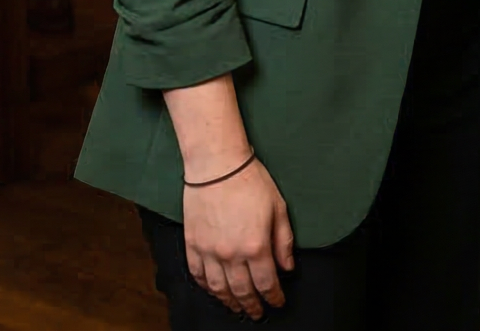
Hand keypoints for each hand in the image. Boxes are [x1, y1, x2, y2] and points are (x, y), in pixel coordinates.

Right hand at [181, 156, 293, 319]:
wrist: (217, 165)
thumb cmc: (251, 181)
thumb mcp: (278, 208)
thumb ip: (284, 241)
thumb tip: (287, 267)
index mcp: (255, 246)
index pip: (267, 283)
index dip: (274, 297)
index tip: (278, 302)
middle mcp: (230, 254)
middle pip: (242, 291)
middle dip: (252, 305)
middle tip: (257, 313)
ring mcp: (208, 251)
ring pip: (218, 288)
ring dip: (229, 302)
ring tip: (237, 308)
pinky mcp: (192, 244)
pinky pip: (198, 275)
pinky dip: (206, 288)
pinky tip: (214, 291)